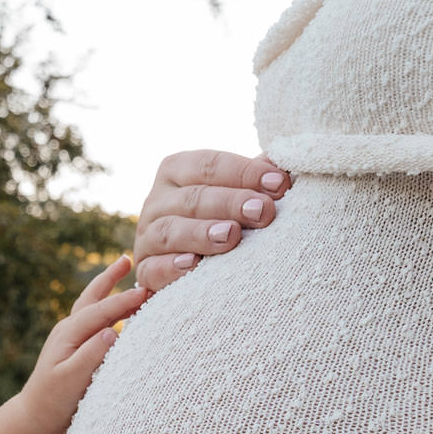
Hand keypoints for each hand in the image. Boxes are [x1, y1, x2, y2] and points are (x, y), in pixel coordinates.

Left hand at [18, 255, 148, 430]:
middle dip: (110, 278)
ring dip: (110, 289)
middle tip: (128, 259)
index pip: (100, 311)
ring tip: (127, 274)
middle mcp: (68, 331)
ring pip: (93, 307)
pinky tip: (121, 311)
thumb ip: (91, 356)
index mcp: (68, 334)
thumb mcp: (72, 381)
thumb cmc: (53, 402)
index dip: (124, 301)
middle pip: (92, 298)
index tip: (147, 291)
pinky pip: (95, 321)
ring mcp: (70, 338)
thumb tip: (112, 332)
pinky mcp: (75, 348)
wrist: (35, 418)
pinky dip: (109, 310)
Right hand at [134, 150, 291, 293]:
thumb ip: (256, 177)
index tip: (280, 184)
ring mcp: (146, 237)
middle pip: (192, 198)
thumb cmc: (221, 218)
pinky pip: (152, 269)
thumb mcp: (236, 193)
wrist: (189, 267)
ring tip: (231, 236)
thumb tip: (287, 162)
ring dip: (201, 233)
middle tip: (262, 212)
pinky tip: (193, 266)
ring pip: (169, 231)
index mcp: (177, 171)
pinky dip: (170, 267)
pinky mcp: (144, 271)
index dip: (245, 172)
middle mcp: (157, 201)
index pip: (208, 165)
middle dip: (230, 203)